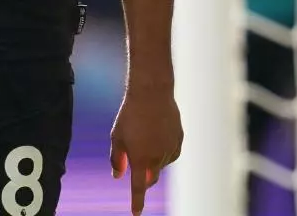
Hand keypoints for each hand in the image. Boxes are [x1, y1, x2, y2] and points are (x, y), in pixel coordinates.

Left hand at [110, 86, 183, 213]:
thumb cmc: (130, 114)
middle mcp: (157, 157)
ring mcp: (170, 149)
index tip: (136, 214)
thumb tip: (117, 175)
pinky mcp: (179, 140)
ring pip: (161, 164)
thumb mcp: (117, 136)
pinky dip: (164, 151)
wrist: (152, 93)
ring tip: (145, 137)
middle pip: (151, 178)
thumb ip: (116, 158)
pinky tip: (158, 137)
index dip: (137, 202)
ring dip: (153, 161)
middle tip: (138, 167)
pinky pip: (171, 153)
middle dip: (145, 178)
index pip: (138, 188)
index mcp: (140, 158)